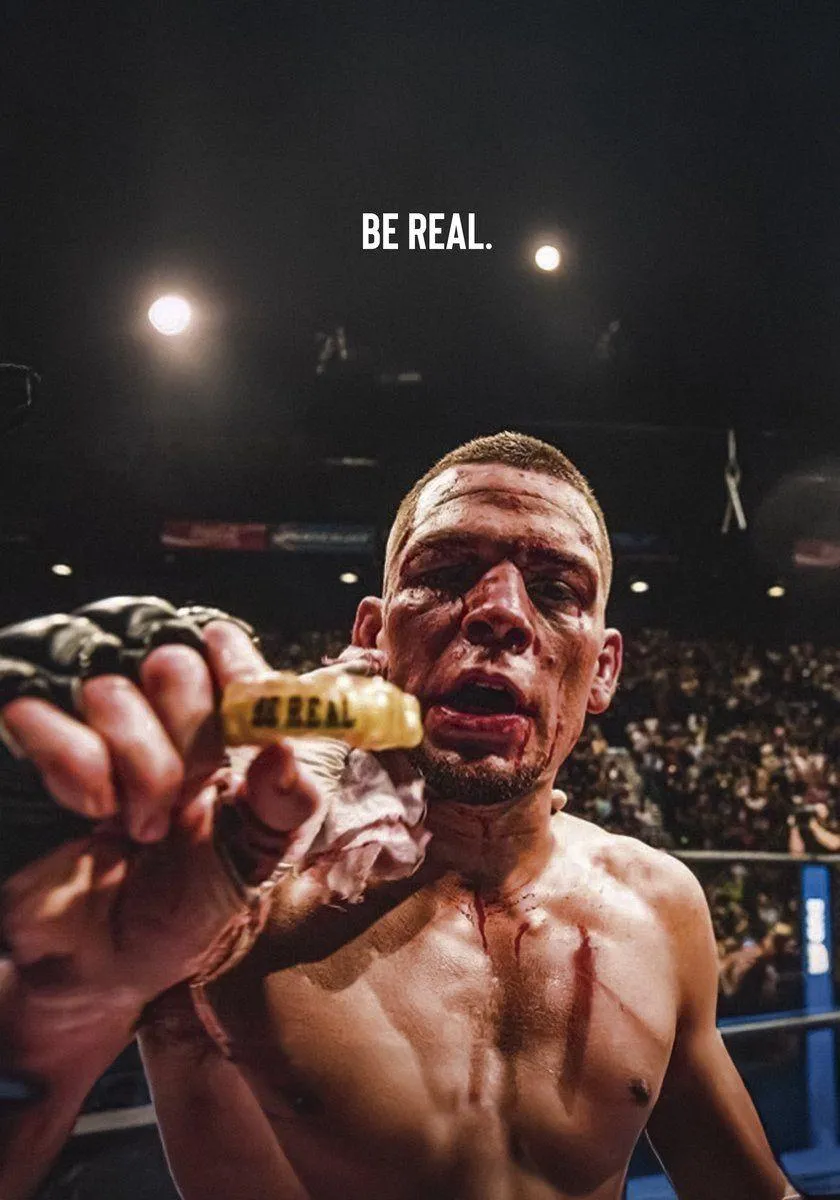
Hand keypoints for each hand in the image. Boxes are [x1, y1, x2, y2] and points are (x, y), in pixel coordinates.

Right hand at [0, 598, 333, 1007]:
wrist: (109, 968)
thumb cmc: (184, 900)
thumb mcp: (258, 855)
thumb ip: (289, 802)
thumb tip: (283, 750)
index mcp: (210, 721)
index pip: (223, 649)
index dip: (238, 663)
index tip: (249, 694)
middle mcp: (145, 709)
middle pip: (171, 661)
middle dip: (190, 734)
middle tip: (190, 793)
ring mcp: (78, 723)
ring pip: (112, 690)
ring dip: (139, 768)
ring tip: (143, 826)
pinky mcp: (18, 745)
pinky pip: (39, 715)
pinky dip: (78, 766)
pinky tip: (91, 809)